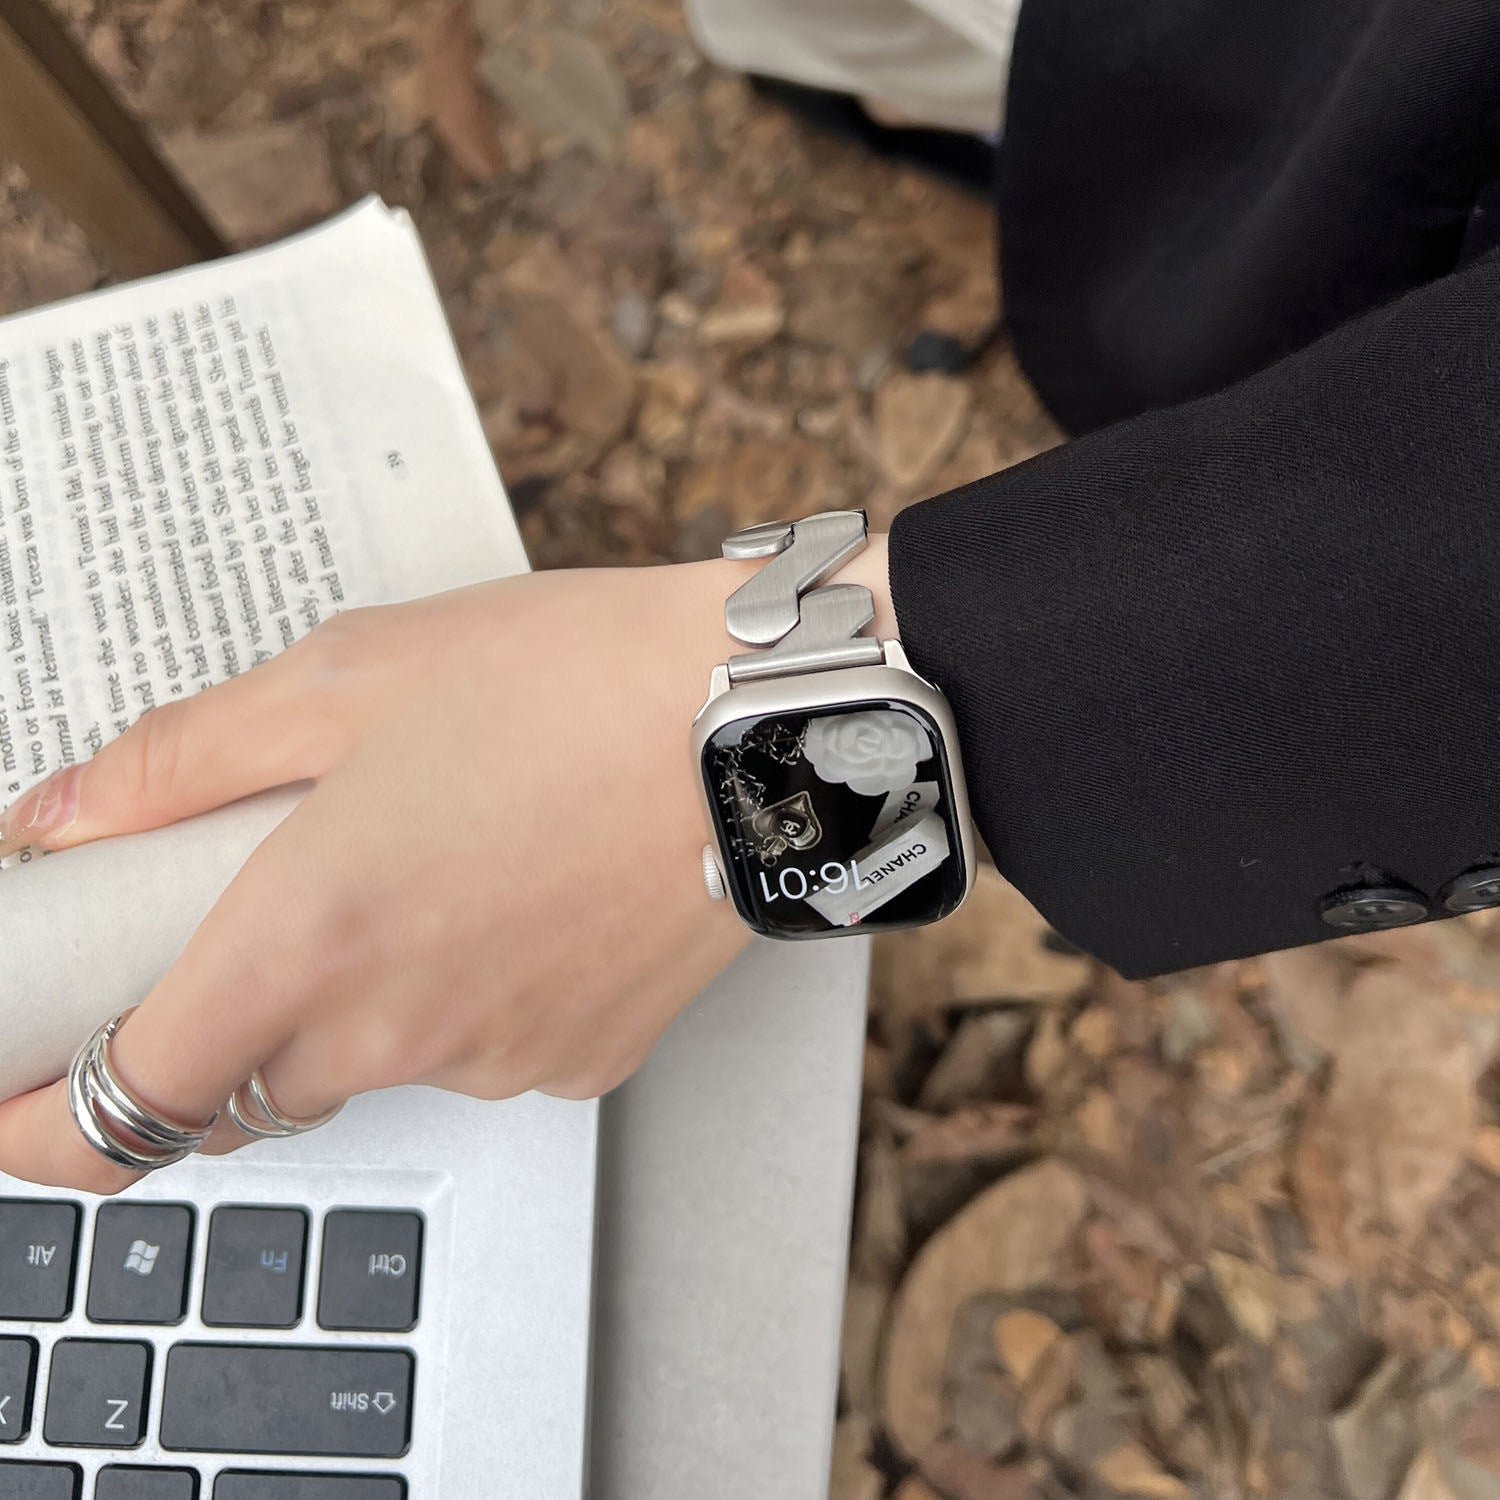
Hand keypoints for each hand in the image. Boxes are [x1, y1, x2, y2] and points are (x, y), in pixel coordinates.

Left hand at [0, 537, 888, 1192]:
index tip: (16, 1105)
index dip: (41, 1126)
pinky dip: (465, 996)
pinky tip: (517, 896)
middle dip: (227, 1021)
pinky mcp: (580, 1060)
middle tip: (273, 907)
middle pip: (246, 1088)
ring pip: (372, 1064)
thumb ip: (177, 760)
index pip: (123, 1106)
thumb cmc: (574, 680)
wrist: (761, 719)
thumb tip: (59, 819)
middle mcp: (398, 1028)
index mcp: (311, 935)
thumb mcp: (347, 675)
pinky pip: (478, 1052)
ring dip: (362, 998)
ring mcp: (498, 1057)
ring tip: (431, 866)